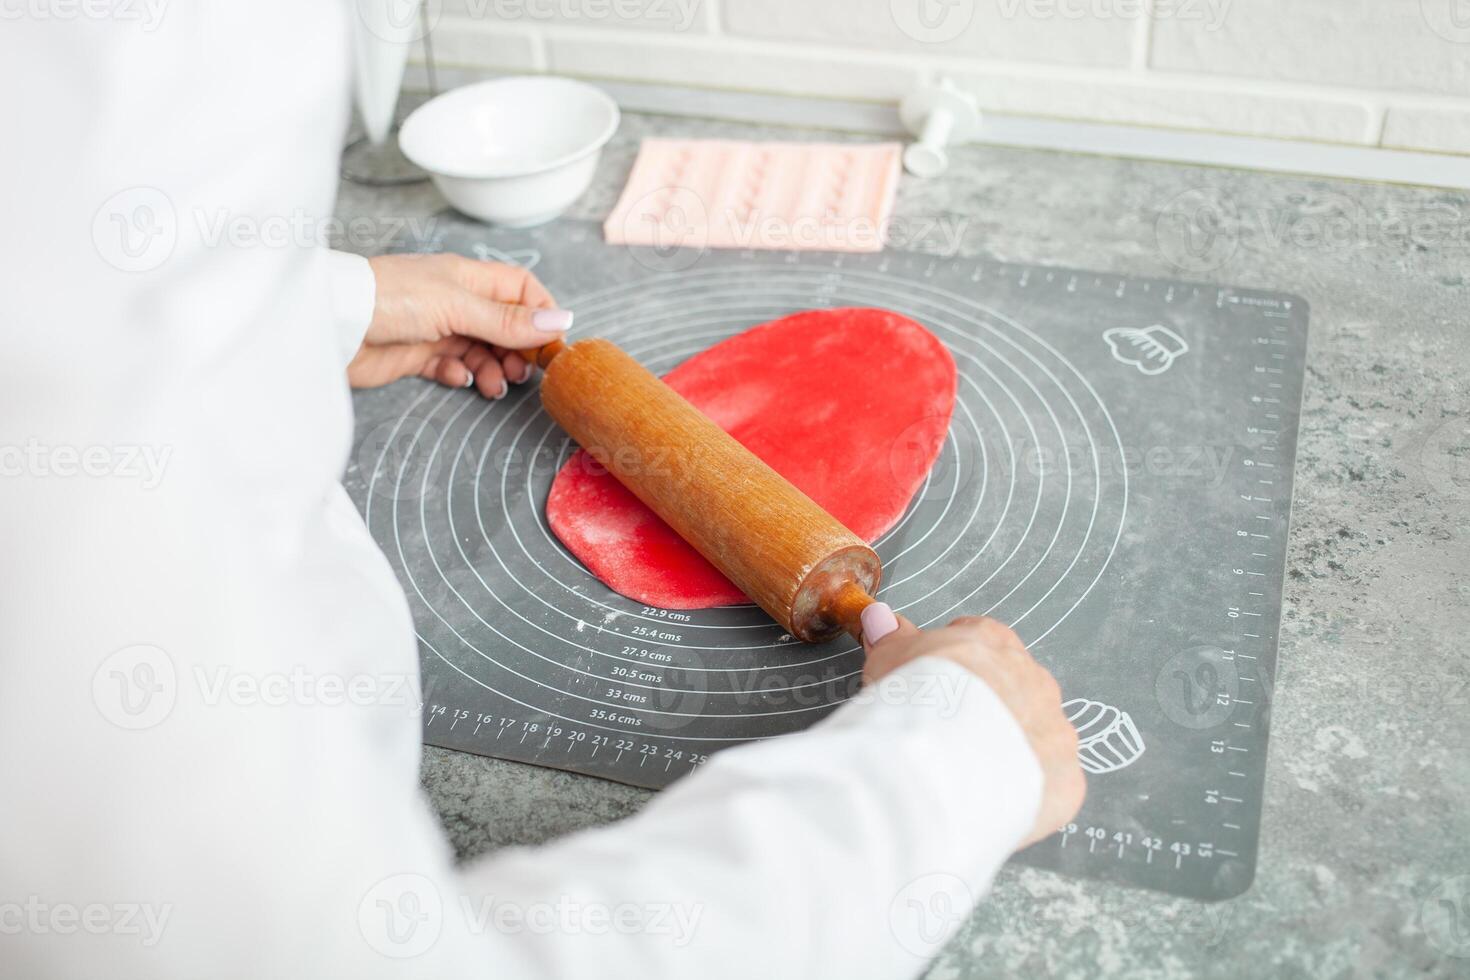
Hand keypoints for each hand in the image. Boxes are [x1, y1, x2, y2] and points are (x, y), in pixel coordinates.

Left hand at [348, 253, 573, 399]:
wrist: (334, 323)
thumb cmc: (390, 298)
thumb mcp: (458, 306)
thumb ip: (508, 320)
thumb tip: (561, 321)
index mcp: (469, 278)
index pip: (521, 289)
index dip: (541, 313)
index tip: (551, 343)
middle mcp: (456, 301)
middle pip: (505, 326)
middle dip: (518, 350)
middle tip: (522, 373)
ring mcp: (437, 328)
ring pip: (481, 351)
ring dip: (493, 369)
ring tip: (493, 384)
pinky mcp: (417, 355)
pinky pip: (452, 368)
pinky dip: (460, 376)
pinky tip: (457, 379)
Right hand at [859, 606, 1084, 847]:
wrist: (945, 753)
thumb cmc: (917, 698)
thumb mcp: (890, 658)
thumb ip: (892, 639)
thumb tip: (880, 618)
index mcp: (993, 642)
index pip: (981, 638)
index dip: (955, 662)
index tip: (935, 681)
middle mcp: (1035, 680)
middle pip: (1015, 687)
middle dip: (987, 705)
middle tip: (950, 729)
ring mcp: (1056, 729)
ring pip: (1037, 735)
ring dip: (1011, 748)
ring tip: (968, 770)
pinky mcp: (1065, 778)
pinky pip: (1048, 783)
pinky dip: (1025, 792)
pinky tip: (991, 802)